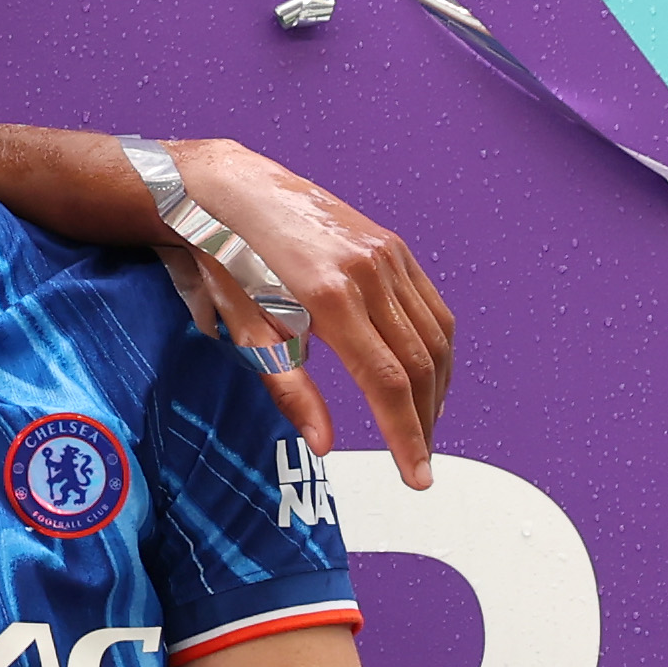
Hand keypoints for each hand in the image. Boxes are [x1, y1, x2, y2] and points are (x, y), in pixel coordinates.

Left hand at [155, 137, 449, 486]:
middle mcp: (369, 273)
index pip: (386, 382)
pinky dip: (438, 351)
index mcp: (328, 296)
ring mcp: (388, 256)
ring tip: (423, 428)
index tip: (415, 475)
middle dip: (424, 422)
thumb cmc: (229, 261)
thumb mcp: (245, 328)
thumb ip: (288, 387)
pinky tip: (427, 379)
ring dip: (437, 391)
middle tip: (420, 463)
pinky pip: (433, 309)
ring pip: (435, 339)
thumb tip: (323, 444)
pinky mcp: (395, 247)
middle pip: (419, 365)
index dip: (406, 435)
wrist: (233, 190)